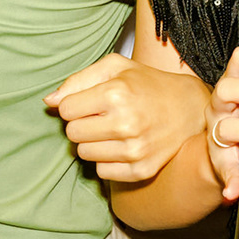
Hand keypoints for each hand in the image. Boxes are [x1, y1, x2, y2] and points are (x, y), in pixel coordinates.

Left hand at [46, 56, 211, 182]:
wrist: (190, 108)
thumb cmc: (148, 83)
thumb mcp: (115, 67)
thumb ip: (77, 80)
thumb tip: (49, 102)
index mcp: (116, 94)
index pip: (66, 110)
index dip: (76, 105)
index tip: (93, 102)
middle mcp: (125, 123)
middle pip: (72, 134)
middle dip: (82, 124)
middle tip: (103, 116)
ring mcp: (135, 150)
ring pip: (84, 154)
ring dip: (94, 142)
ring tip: (115, 130)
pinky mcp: (141, 170)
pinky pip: (102, 171)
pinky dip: (108, 160)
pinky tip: (123, 145)